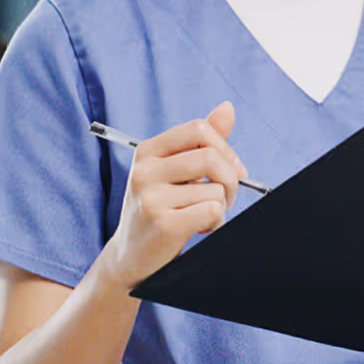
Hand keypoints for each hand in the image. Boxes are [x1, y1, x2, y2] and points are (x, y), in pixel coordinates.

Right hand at [96, 102, 249, 290]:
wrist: (131, 255)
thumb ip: (202, 141)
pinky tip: (199, 228)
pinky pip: (212, 211)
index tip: (232, 168)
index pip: (198, 129)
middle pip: (211, 157)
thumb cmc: (159, 208)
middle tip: (224, 197)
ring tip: (201, 215)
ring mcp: (151, 197)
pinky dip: (216, 222)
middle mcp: (145, 171)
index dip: (224, 147)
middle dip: (230, 179)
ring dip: (220, 206)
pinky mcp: (163, 224)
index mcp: (148, 151)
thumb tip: (227, 108)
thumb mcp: (174, 171)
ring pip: (215, 188)